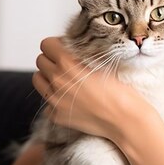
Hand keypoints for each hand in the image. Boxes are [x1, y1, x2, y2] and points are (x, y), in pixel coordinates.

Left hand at [32, 37, 152, 143]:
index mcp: (67, 63)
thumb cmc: (120, 91)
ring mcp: (54, 100)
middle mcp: (57, 80)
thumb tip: (72, 49)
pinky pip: (46, 103)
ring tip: (65, 81)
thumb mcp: (103, 63)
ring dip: (48, 78)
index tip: (65, 49)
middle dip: (51, 60)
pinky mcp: (56, 116)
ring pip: (38, 80)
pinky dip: (55, 100)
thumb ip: (82, 55)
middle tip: (67, 65)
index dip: (56, 45)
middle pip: (40, 61)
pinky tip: (71, 101)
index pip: (46, 45)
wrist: (125, 120)